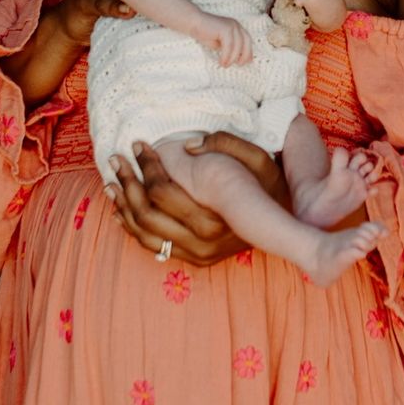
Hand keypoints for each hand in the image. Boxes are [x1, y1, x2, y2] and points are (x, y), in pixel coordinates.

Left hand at [108, 133, 285, 264]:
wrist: (290, 223)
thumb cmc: (270, 185)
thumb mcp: (258, 157)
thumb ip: (225, 144)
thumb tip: (187, 146)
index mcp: (218, 215)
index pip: (164, 191)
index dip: (146, 166)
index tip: (139, 145)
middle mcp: (206, 241)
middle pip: (148, 213)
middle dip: (127, 182)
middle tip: (117, 158)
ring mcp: (200, 254)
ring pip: (145, 233)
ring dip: (123, 206)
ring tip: (113, 180)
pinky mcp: (197, 260)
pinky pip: (153, 248)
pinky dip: (132, 229)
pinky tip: (120, 210)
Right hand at [196, 14, 252, 65]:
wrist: (192, 22)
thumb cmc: (204, 33)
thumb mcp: (220, 43)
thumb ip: (229, 48)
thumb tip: (236, 59)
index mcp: (236, 27)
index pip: (247, 40)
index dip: (248, 52)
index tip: (245, 62)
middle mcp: (236, 25)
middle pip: (246, 42)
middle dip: (244, 55)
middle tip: (238, 65)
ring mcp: (231, 26)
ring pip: (237, 46)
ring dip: (232, 58)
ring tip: (225, 65)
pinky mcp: (225, 29)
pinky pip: (229, 46)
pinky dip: (226, 56)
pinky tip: (221, 61)